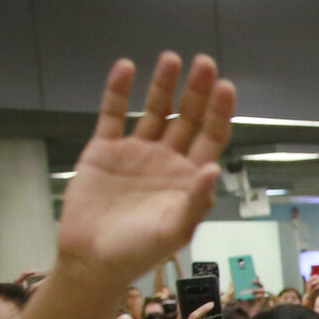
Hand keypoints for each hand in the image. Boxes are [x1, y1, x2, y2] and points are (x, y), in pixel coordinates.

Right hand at [59, 53, 233, 289]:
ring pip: (154, 111)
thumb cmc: (139, 251)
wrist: (92, 259)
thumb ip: (196, 201)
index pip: (210, 138)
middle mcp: (167, 160)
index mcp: (189, 177)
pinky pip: (112, 115)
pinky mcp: (104, 150)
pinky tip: (126, 67)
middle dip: (197, 91)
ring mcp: (136, 153)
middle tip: (205, 63)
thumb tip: (214, 169)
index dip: (219, 113)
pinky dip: (117, 92)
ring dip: (162, 86)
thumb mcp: (174, 231)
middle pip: (187, 118)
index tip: (226, 87)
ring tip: (171, 58)